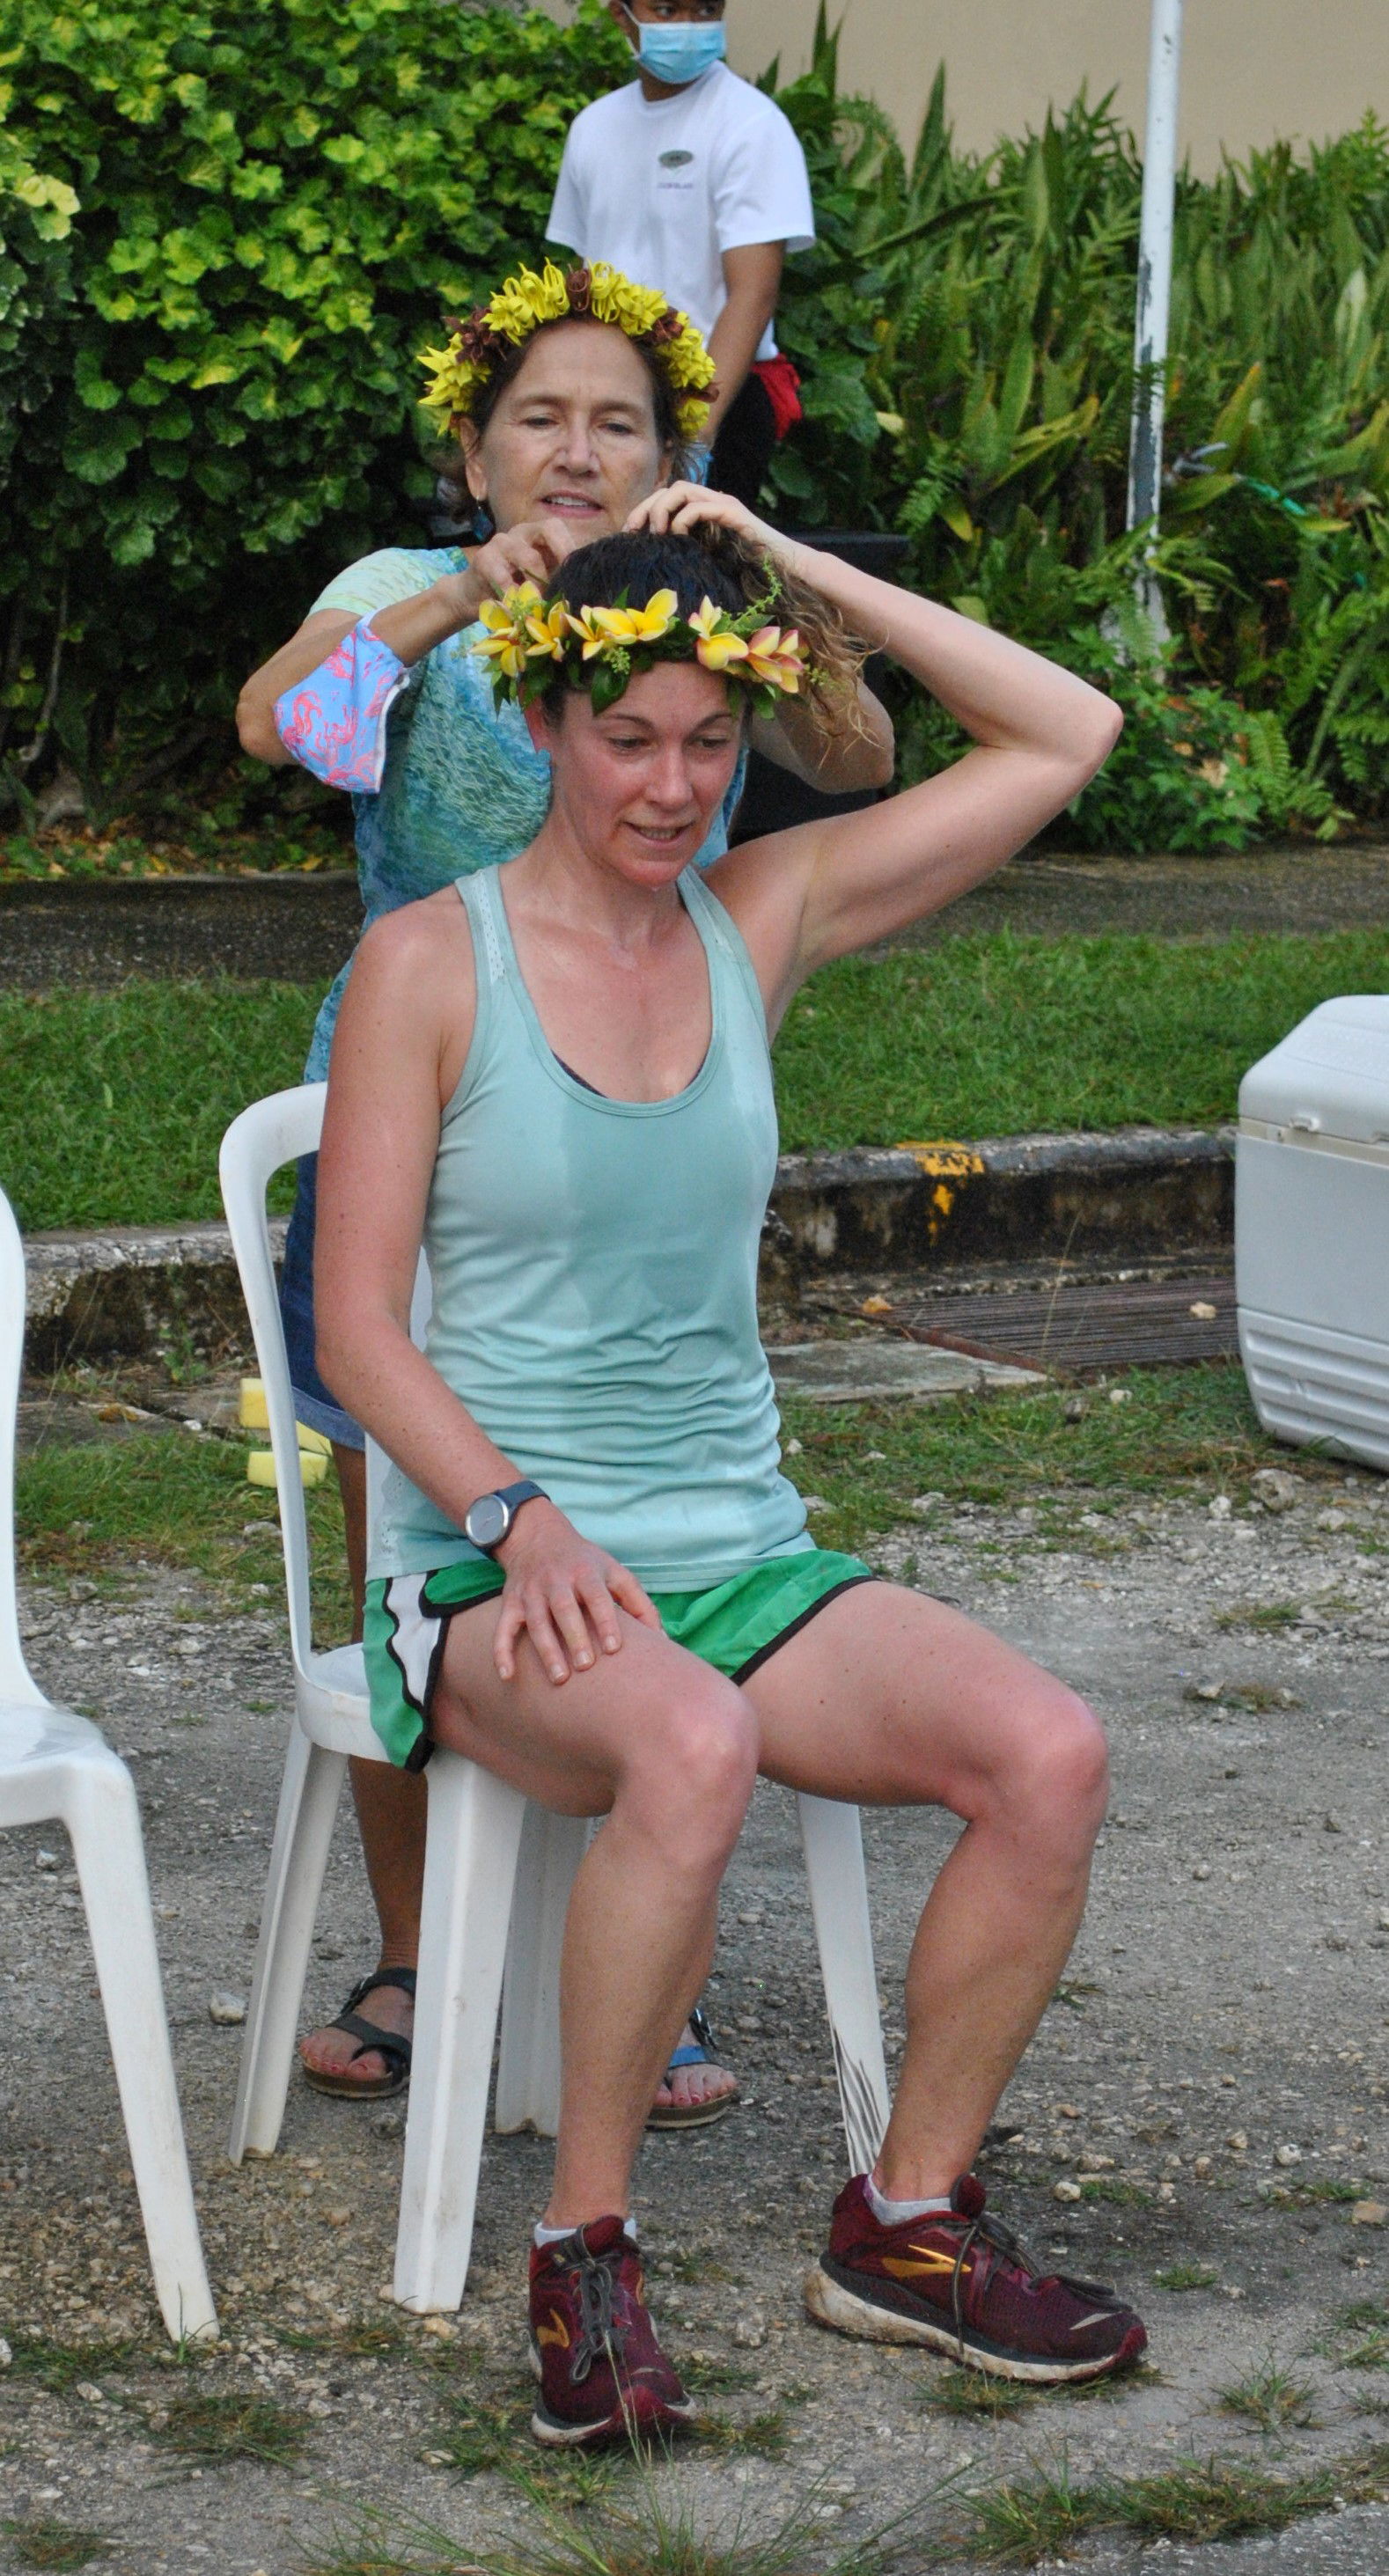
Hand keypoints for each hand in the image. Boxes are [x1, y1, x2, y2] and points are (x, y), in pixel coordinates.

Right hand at [441, 518, 581, 627]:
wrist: (475, 596)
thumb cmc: (514, 589)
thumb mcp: (539, 581)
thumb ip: (558, 579)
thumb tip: (586, 592)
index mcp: (539, 535)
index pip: (560, 529)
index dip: (571, 547)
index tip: (581, 573)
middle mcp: (522, 532)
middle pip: (548, 529)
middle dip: (563, 555)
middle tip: (566, 585)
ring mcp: (502, 542)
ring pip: (528, 556)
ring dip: (539, 584)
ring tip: (542, 606)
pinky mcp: (484, 559)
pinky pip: (502, 576)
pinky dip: (513, 595)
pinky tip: (517, 610)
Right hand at [491, 1501, 659, 1684]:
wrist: (537, 1536)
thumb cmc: (586, 1563)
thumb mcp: (614, 1572)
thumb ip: (638, 1602)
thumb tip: (662, 1638)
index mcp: (586, 1572)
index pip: (596, 1595)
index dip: (605, 1620)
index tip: (613, 1647)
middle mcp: (557, 1580)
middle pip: (564, 1608)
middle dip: (574, 1637)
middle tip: (585, 1666)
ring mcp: (531, 1592)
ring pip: (535, 1621)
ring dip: (546, 1649)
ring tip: (559, 1678)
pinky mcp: (511, 1602)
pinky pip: (503, 1628)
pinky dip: (501, 1651)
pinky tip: (507, 1675)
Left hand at [624, 481, 804, 575]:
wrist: (787, 567)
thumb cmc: (753, 570)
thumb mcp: (711, 560)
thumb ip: (690, 553)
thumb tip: (660, 563)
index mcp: (706, 510)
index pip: (667, 497)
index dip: (644, 510)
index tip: (629, 533)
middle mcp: (714, 501)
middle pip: (669, 488)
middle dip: (645, 507)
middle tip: (632, 531)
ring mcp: (724, 505)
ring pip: (681, 489)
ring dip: (662, 509)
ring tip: (656, 533)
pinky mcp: (734, 514)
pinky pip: (700, 506)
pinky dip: (683, 518)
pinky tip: (678, 536)